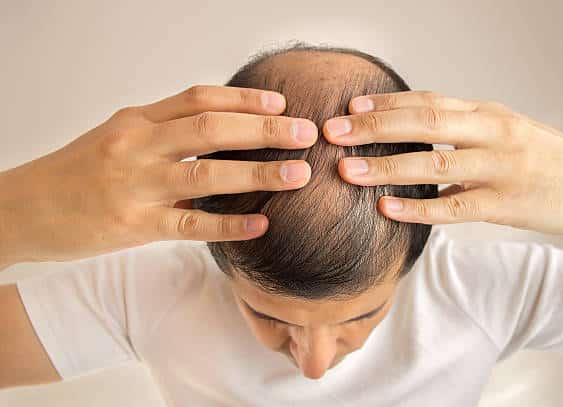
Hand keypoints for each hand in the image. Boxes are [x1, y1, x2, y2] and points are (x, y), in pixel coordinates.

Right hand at [0, 86, 316, 267]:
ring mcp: (135, 187)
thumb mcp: (117, 140)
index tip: (280, 104)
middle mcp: (137, 146)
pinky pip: (191, 225)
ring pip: (207, 174)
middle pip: (212, 129)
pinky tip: (260, 223)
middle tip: (305, 134)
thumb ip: (164, 135)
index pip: (199, 99)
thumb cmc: (77, 173)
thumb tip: (222, 136)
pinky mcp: (133, 227)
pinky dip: (228, 224)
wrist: (24, 209)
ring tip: (297, 173)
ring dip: (258, 172)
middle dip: (264, 130)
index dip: (243, 99)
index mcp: (137, 121)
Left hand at [323, 91, 562, 235]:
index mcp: (485, 114)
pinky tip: (387, 209)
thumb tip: (410, 137)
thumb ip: (459, 131)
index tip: (350, 107)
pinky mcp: (505, 205)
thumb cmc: (542, 158)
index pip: (427, 102)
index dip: (386, 104)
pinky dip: (417, 208)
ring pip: (434, 164)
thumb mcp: (501, 132)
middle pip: (424, 125)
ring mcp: (498, 169)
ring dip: (386, 166)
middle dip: (374, 128)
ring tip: (347, 170)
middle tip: (334, 132)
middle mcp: (490, 133)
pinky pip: (453, 207)